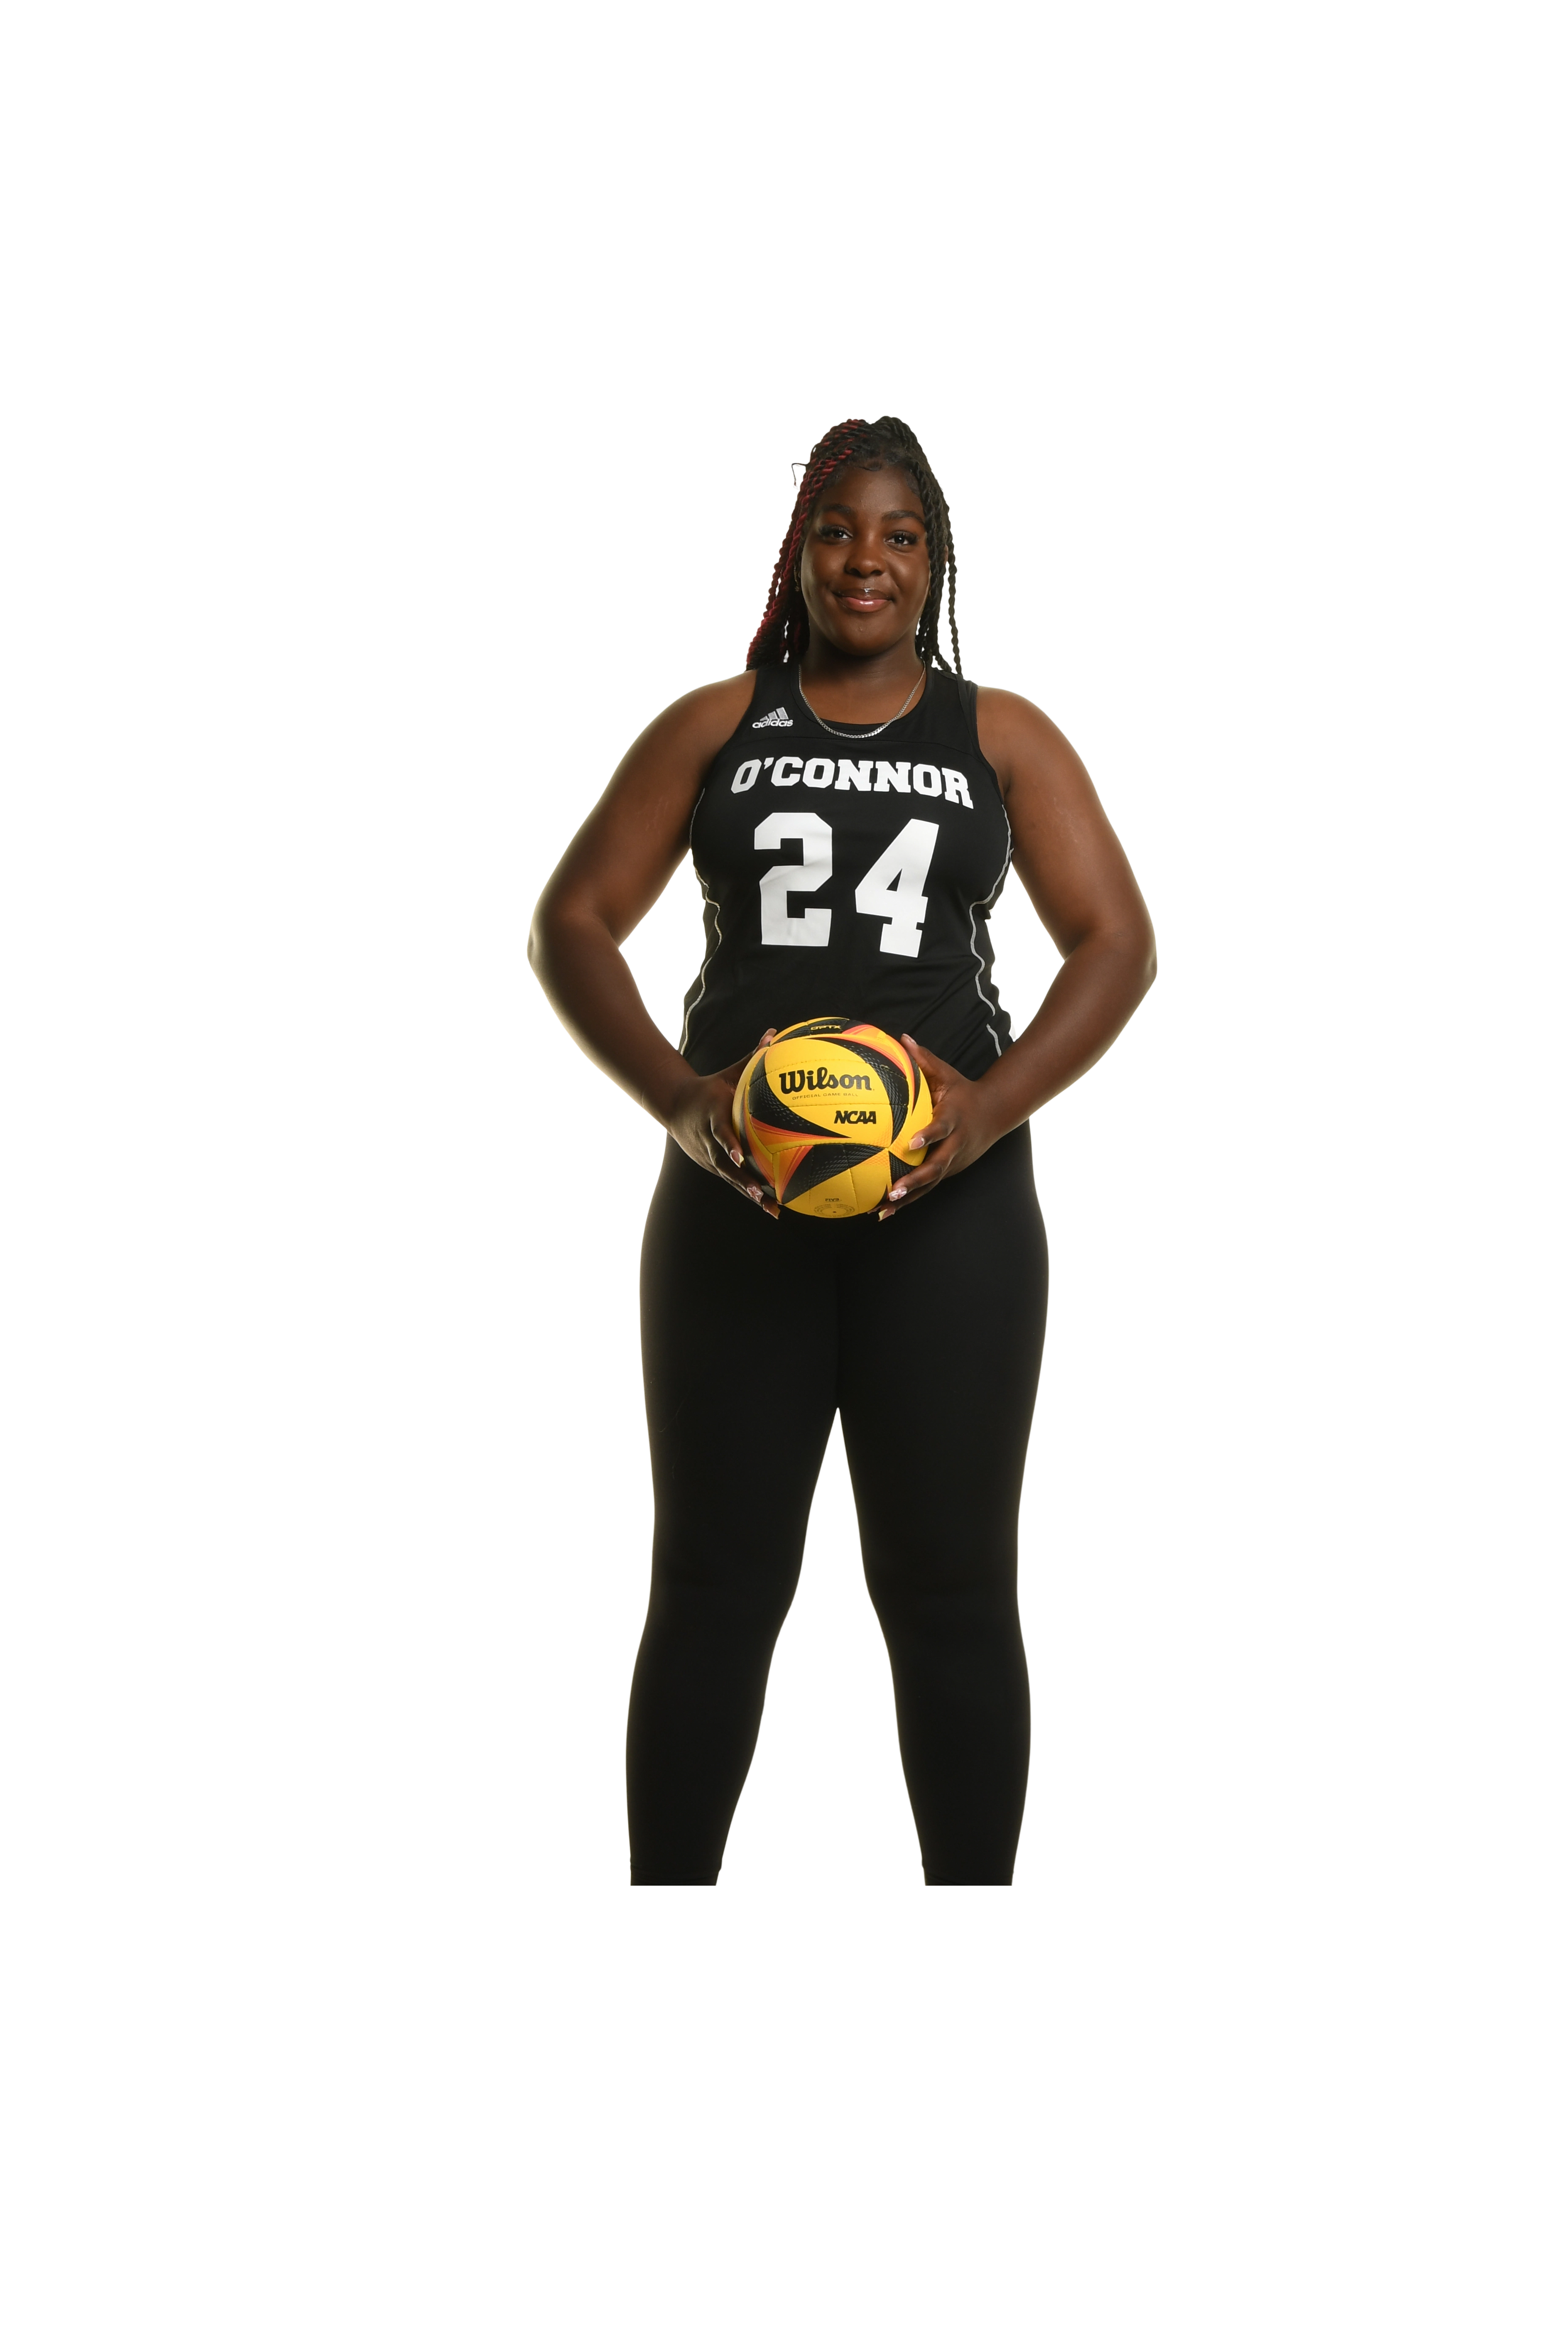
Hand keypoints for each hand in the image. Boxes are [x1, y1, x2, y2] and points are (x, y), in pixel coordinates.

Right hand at [667, 1029, 779, 1215]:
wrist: (676, 1106)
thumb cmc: (709, 1088)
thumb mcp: (728, 1072)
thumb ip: (753, 1056)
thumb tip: (774, 1033)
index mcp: (712, 1117)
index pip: (719, 1133)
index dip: (729, 1145)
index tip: (740, 1156)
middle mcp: (708, 1141)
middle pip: (725, 1164)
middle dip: (743, 1180)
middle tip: (761, 1192)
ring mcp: (709, 1157)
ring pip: (730, 1178)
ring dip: (750, 1193)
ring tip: (772, 1208)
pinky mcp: (713, 1165)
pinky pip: (733, 1181)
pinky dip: (750, 1192)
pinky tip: (772, 1207)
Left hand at [878, 1035, 1002, 1220]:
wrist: (995, 1114)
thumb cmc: (964, 1092)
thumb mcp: (948, 1074)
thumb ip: (924, 1059)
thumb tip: (902, 1038)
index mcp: (954, 1120)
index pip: (940, 1129)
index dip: (927, 1136)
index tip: (909, 1144)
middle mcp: (955, 1145)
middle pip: (936, 1166)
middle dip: (914, 1180)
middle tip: (893, 1190)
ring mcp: (953, 1162)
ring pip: (930, 1184)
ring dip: (908, 1198)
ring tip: (882, 1209)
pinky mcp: (949, 1172)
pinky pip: (927, 1188)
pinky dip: (909, 1201)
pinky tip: (883, 1212)